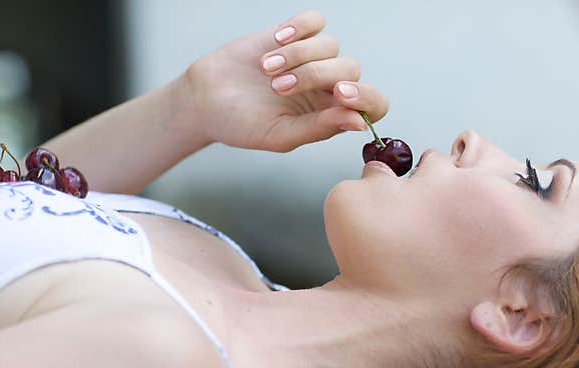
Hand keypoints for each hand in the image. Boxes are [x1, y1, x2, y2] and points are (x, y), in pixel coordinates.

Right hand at [183, 10, 388, 152]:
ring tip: (267, 70)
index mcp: (332, 115)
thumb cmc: (242, 125)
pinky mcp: (294, 34)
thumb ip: (319, 129)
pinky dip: (298, 29)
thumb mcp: (280, 135)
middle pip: (351, 69)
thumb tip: (359, 123)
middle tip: (279, 88)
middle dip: (316, 75)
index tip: (340, 95)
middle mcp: (328, 86)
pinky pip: (315, 21)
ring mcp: (313, 58)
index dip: (366, 97)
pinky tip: (277, 41)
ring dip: (299, 56)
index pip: (373, 104)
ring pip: (331, 45)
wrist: (205, 99)